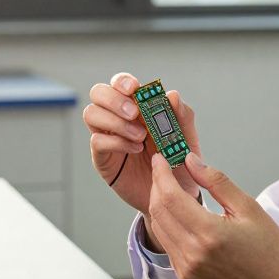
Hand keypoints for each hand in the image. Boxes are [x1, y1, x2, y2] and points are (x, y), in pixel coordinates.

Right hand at [84, 73, 201, 246]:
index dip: (123, 81)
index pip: (120, 84)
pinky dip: (116, 142)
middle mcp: (118, 118)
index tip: (134, 88)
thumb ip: (183, 117)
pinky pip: (97, 142)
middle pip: (98, 93)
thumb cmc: (178, 164)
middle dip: (114, 99)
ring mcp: (108, 136)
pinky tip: (135, 149)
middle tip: (134, 113)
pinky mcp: (103, 157)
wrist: (173, 197)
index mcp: (138, 106)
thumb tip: (172, 95)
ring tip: (140, 137)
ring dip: (115, 121)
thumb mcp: (187, 140)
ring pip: (92, 114)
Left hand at [148, 152, 278, 278]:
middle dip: (157, 186)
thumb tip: (191, 161)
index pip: (169, 197)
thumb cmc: (270, 250)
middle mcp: (192, 254)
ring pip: (159, 228)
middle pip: (158, 211)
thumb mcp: (248, 208)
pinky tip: (179, 214)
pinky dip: (167, 225)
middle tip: (163, 170)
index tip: (159, 159)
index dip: (160, 174)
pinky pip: (167, 245)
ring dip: (159, 205)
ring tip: (170, 189)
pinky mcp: (186, 278)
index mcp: (209, 234)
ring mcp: (186, 269)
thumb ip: (216, 181)